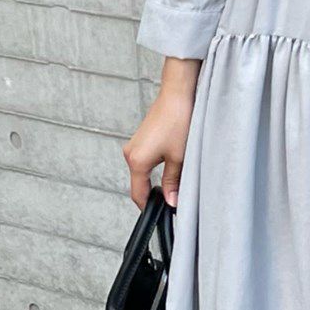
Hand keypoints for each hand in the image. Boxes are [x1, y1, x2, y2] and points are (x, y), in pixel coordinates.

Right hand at [124, 71, 197, 208]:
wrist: (177, 94)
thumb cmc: (178, 121)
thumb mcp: (179, 158)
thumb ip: (173, 182)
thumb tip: (172, 201)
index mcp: (137, 161)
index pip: (138, 195)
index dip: (150, 208)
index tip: (162, 215)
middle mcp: (130, 154)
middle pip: (139, 185)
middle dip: (154, 195)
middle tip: (172, 202)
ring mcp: (134, 146)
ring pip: (142, 173)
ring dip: (155, 181)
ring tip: (173, 184)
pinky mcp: (141, 139)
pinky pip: (144, 161)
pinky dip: (154, 168)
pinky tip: (170, 167)